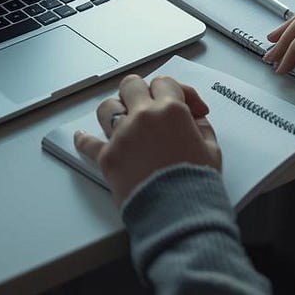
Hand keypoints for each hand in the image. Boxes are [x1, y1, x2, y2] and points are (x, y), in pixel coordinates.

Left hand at [73, 74, 221, 206]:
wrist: (178, 212)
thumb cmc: (196, 184)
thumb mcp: (212, 150)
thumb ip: (202, 128)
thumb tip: (193, 121)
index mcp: (171, 110)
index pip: (166, 82)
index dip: (179, 92)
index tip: (187, 107)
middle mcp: (143, 116)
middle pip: (131, 85)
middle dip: (141, 91)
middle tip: (149, 103)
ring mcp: (122, 135)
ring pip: (108, 106)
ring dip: (116, 110)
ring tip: (122, 119)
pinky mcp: (108, 157)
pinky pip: (88, 143)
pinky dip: (84, 139)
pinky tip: (82, 137)